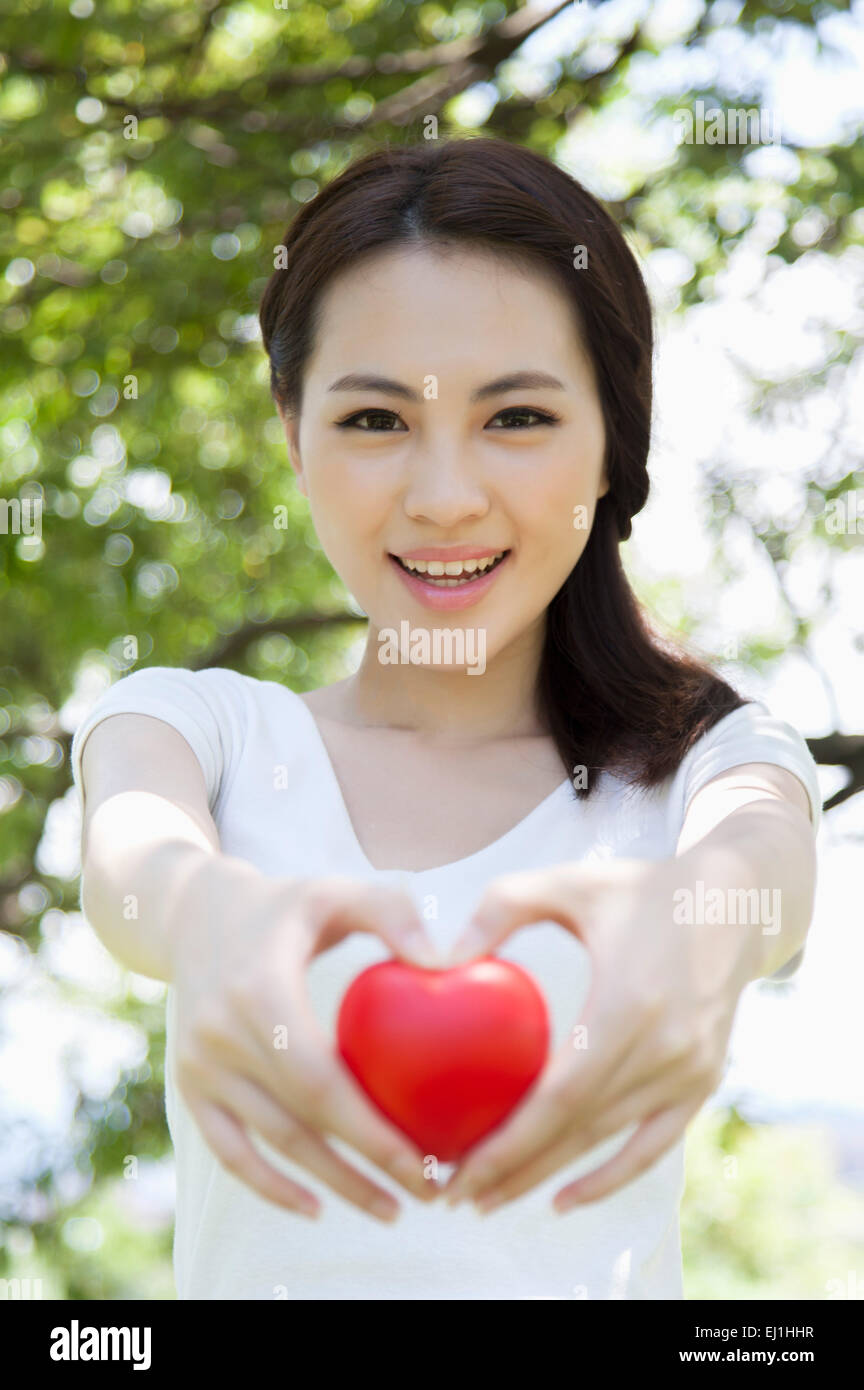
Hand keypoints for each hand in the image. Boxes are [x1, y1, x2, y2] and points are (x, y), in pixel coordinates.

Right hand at [168, 859, 443, 1220]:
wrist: (193, 914)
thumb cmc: (288, 905)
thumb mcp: (337, 890)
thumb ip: (392, 912)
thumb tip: (447, 961)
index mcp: (258, 992)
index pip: (319, 1081)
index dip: (371, 1130)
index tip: (430, 1158)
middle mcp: (219, 1036)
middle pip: (299, 1123)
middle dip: (367, 1169)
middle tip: (430, 1191)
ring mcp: (199, 1067)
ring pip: (271, 1144)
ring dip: (332, 1185)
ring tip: (393, 1207)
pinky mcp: (189, 1087)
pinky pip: (230, 1151)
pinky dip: (269, 1187)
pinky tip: (316, 1208)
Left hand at [439, 857, 757, 1212]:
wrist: (733, 903)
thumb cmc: (636, 888)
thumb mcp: (566, 882)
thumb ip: (500, 907)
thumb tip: (438, 959)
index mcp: (629, 1004)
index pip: (560, 1096)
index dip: (509, 1142)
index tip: (456, 1167)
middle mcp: (666, 1048)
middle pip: (579, 1131)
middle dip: (512, 1172)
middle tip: (453, 1195)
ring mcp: (690, 1071)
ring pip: (607, 1142)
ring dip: (546, 1177)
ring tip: (487, 1199)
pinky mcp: (703, 1082)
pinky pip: (652, 1147)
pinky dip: (609, 1180)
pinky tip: (562, 1199)